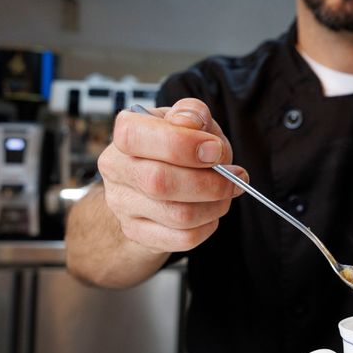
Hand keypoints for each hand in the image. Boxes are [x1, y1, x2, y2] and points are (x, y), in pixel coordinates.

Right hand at [97, 98, 246, 252]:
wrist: (156, 184)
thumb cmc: (177, 148)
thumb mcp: (188, 121)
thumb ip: (192, 114)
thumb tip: (189, 122)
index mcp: (126, 133)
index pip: (137, 136)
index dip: (181, 144)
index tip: (215, 150)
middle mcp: (117, 169)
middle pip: (159, 182)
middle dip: (210, 182)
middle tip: (235, 176)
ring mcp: (123, 205)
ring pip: (177, 215)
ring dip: (214, 205)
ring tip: (226, 192)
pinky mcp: (138, 233)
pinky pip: (182, 238)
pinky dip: (208, 226)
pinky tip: (211, 212)